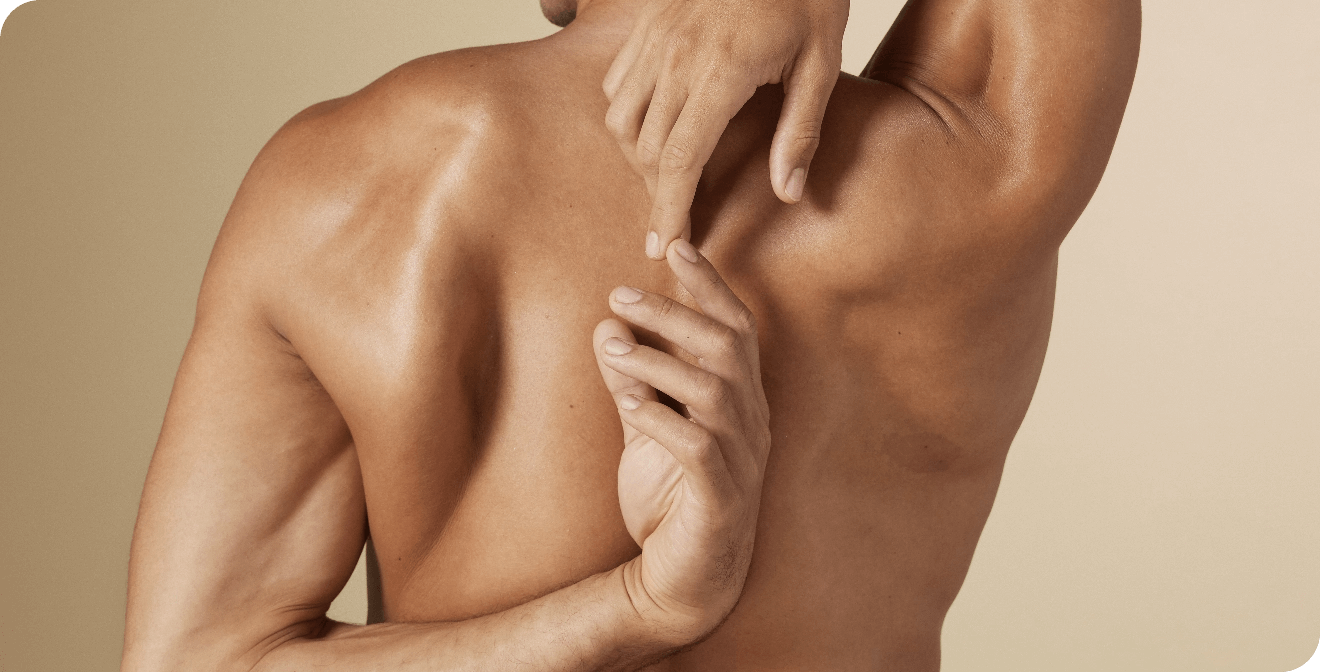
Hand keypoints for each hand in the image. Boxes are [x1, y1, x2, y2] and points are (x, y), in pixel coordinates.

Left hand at [593, 238, 770, 644]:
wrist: (684, 582)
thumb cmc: (670, 500)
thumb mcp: (644, 430)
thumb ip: (632, 380)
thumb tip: (608, 325)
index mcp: (740, 401)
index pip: (736, 329)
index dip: (710, 286)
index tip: (678, 245)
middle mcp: (751, 423)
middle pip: (728, 348)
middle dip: (676, 313)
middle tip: (620, 293)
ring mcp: (742, 460)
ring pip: (715, 391)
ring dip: (660, 361)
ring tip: (612, 346)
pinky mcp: (721, 496)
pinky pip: (699, 447)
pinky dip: (662, 418)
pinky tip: (628, 401)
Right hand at [603, 0, 848, 258]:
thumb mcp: (821, 61)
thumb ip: (800, 131)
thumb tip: (788, 193)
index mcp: (721, 72)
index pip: (680, 161)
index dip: (668, 212)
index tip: (663, 248)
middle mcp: (677, 57)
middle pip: (644, 149)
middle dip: (654, 195)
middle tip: (674, 224)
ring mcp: (655, 38)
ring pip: (620, 118)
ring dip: (637, 158)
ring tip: (664, 180)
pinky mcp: (647, 24)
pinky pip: (617, 83)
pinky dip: (627, 116)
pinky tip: (654, 129)